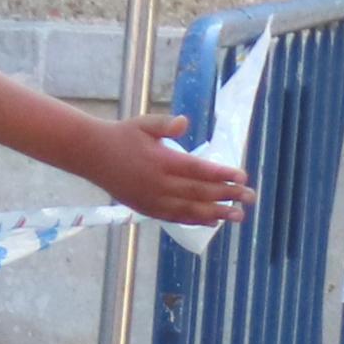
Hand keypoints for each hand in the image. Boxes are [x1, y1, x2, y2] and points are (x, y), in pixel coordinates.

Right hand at [88, 111, 250, 228]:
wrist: (92, 155)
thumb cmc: (122, 135)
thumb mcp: (144, 124)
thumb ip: (166, 124)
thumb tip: (185, 122)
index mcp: (162, 161)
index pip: (199, 170)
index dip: (222, 175)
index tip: (242, 176)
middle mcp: (160, 184)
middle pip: (200, 192)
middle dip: (228, 195)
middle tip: (250, 197)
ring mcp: (153, 199)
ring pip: (191, 210)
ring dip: (217, 213)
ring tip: (239, 215)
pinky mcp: (147, 208)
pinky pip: (175, 217)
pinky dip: (195, 220)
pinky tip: (212, 221)